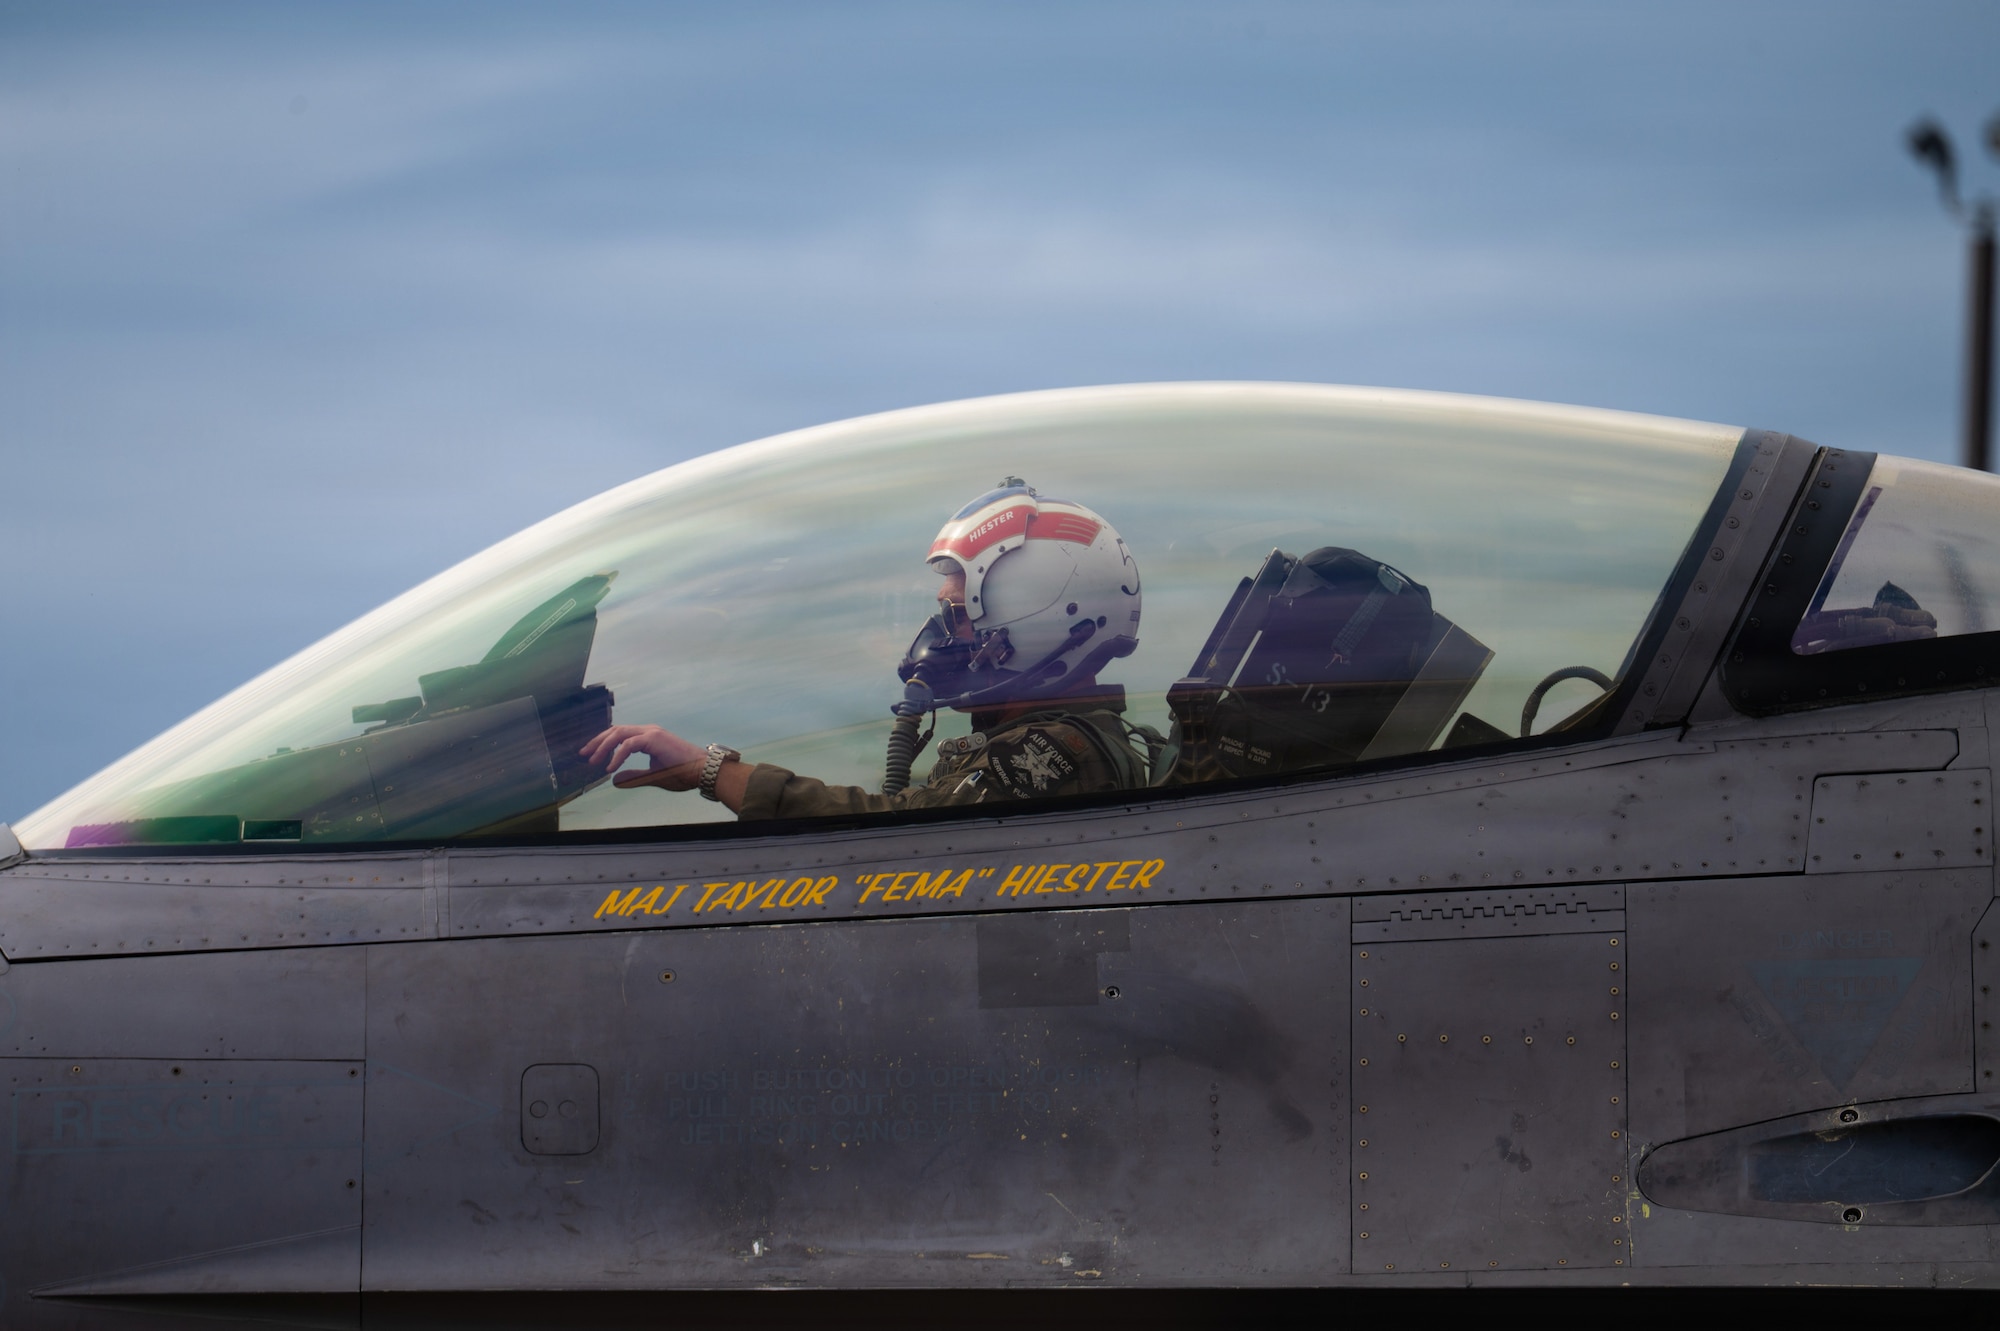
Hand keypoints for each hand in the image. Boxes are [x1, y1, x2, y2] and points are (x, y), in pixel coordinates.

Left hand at [580, 724, 706, 789]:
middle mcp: (648, 731)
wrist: (702, 770)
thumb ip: (633, 776)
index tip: (590, 755)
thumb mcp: (651, 776)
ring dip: (603, 747)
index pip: (619, 734)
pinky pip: (628, 744)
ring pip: (619, 733)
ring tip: (594, 761)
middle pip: (615, 730)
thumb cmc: (682, 773)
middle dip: (597, 742)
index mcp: (648, 737)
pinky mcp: (654, 738)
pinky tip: (610, 767)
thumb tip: (614, 779)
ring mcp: (651, 733)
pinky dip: (617, 756)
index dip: (603, 743)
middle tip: (584, 754)